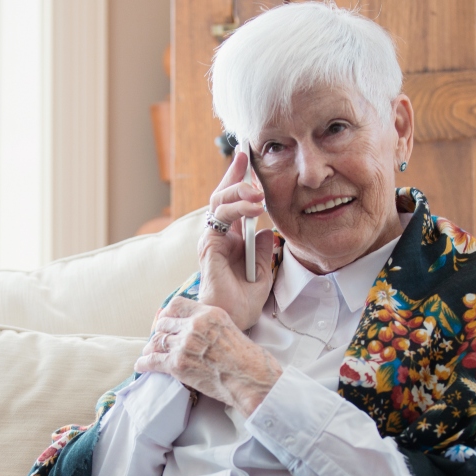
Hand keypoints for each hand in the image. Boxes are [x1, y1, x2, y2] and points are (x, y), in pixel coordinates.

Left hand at [137, 297, 280, 415]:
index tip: (165, 320)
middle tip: (159, 341)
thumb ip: (211, 326)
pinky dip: (144, 364)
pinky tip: (141, 366)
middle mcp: (194, 325)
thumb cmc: (249, 359)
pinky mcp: (178, 364)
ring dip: (151, 348)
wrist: (252, 380)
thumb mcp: (231, 329)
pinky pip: (153, 361)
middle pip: (164, 324)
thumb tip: (199, 331)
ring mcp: (184, 345)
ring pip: (157, 342)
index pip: (177, 304)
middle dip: (160, 333)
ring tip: (149, 353)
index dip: (167, 314)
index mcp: (209, 313)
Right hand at [200, 147, 275, 330]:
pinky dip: (236, 209)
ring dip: (239, 191)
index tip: (248, 158)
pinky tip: (254, 207)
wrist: (231, 321)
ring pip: (219, 203)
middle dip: (234, 173)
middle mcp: (218, 236)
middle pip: (222, 196)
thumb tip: (266, 230)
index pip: (233, 203)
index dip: (239, 180)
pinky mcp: (208, 246)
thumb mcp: (262, 272)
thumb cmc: (243, 302)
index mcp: (230, 240)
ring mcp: (211, 239)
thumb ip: (263, 251)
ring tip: (259, 190)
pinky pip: (220, 219)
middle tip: (246, 155)